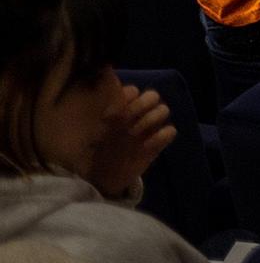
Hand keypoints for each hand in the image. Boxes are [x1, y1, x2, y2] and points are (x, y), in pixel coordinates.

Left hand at [88, 84, 174, 199]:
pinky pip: (170, 131)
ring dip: (151, 119)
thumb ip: (96, 108)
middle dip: (142, 105)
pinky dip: (161, 136)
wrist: (96, 178)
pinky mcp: (156, 145)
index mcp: (120, 107)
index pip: (132, 91)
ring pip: (163, 110)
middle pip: (152, 95)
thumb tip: (102, 84)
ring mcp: (148, 129)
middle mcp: (137, 114)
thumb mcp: (87, 128)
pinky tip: (146, 145)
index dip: (124, 98)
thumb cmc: (90, 149)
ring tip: (135, 134)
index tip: (110, 113)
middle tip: (127, 120)